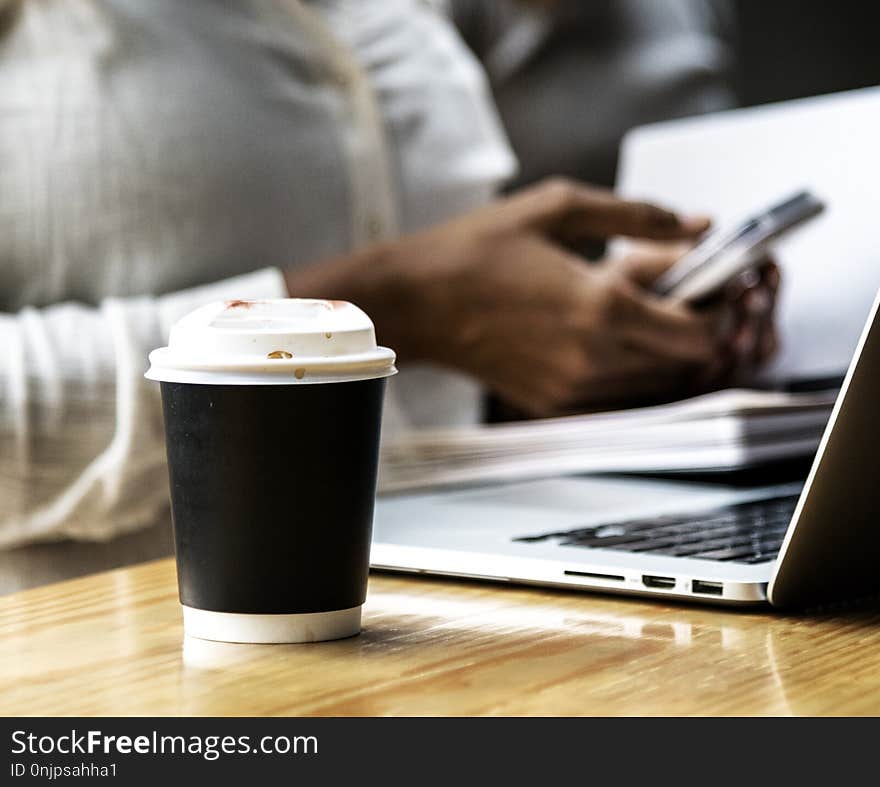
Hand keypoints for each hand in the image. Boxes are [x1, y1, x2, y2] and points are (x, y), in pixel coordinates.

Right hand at [286, 178, 770, 414]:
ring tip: (628, 306)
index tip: (710, 279)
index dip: (717, 306)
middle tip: (671, 287)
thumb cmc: (478, 249)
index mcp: (602, 307)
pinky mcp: (553, 404)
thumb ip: (638, 216)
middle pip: (686, 363)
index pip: (700, 331)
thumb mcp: (559, 208)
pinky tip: (604, 333)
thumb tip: (698, 226)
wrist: (417, 302)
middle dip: (692, 325)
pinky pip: (619, 396)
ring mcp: (572, 389)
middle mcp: (594, 359)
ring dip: (661, 348)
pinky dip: (629, 369)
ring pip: (655, 384)